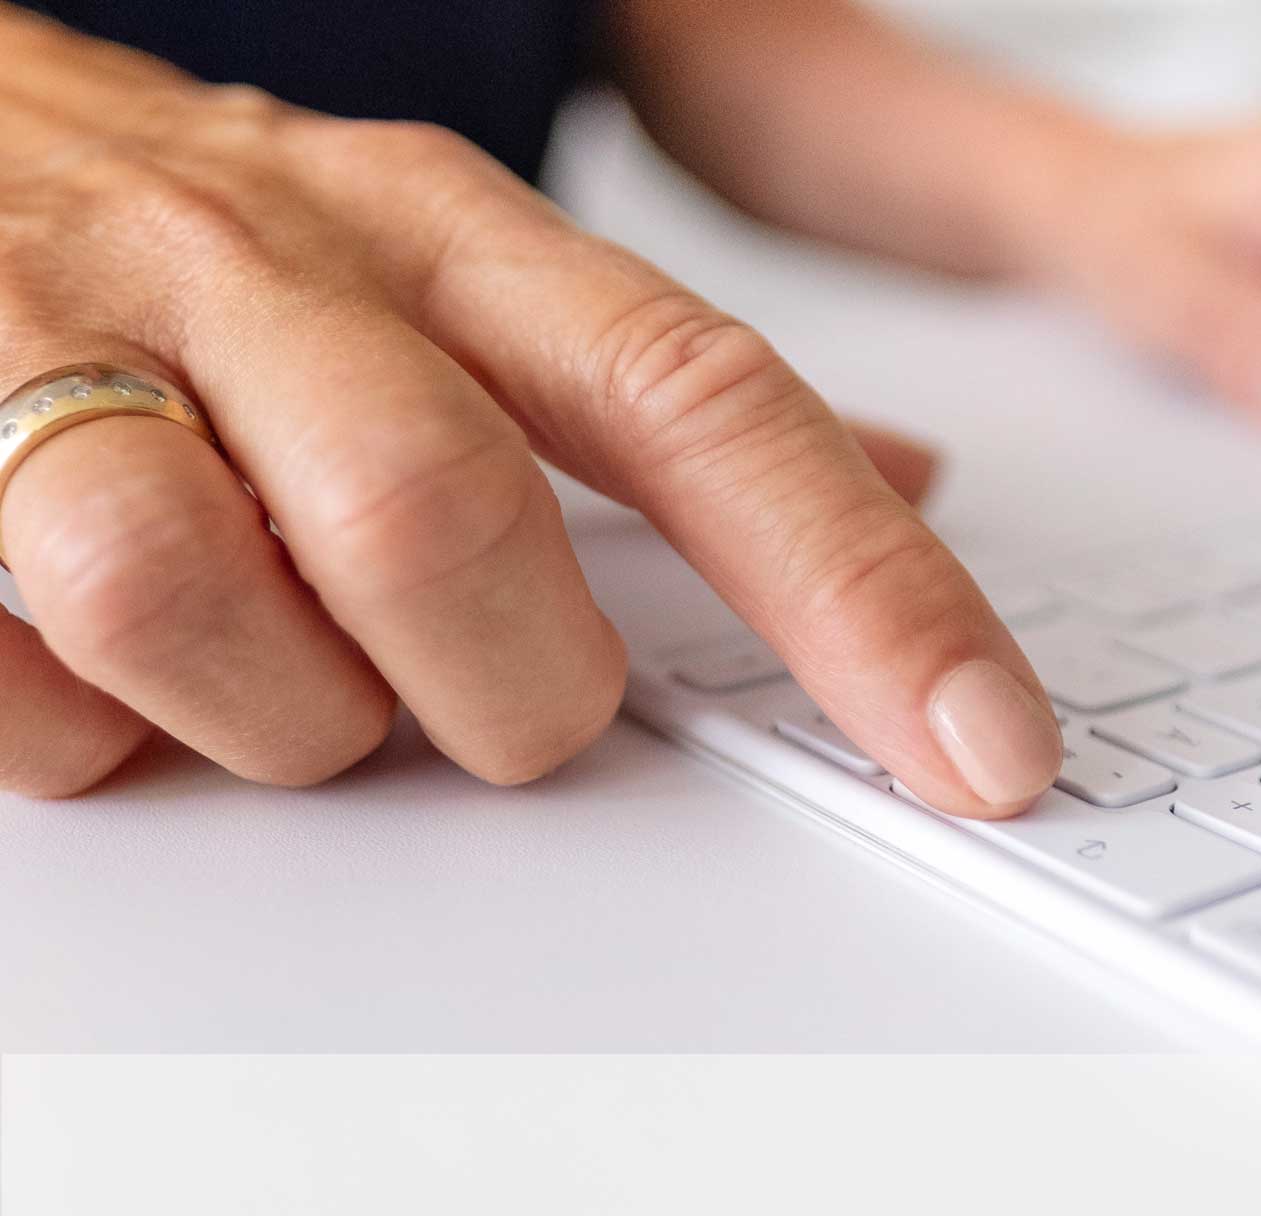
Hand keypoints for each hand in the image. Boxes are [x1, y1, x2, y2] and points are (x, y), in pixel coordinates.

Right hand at [0, 12, 1060, 813]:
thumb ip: (669, 396)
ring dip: (284, 716)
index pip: (709, 409)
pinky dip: (102, 735)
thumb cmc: (214, 247)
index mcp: (454, 239)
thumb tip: (911, 481)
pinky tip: (113, 673)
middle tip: (486, 693)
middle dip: (497, 683)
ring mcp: (77, 351)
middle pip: (449, 524)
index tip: (982, 747)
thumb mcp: (458, 274)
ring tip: (282, 677)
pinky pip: (37, 688)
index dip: (863, 592)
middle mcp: (286, 273)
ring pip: (207, 607)